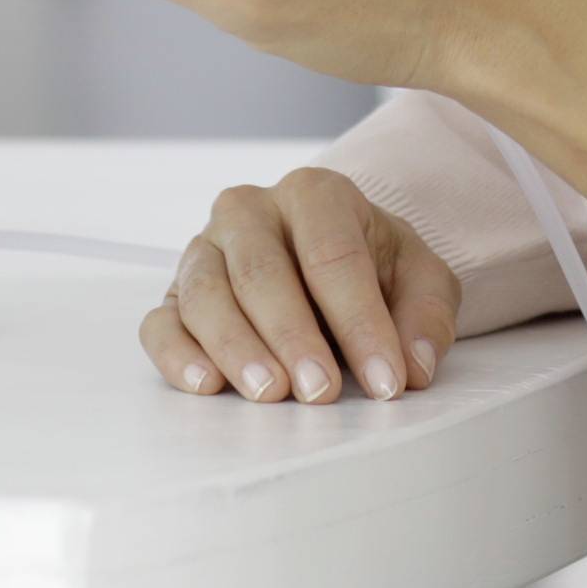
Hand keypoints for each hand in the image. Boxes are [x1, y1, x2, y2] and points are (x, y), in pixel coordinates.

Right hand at [141, 167, 459, 403]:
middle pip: (261, 269)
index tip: (387, 380)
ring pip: (205, 293)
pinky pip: (160, 322)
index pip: (333, 255)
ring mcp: (204, 250)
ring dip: (236, 346)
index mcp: (314, 195)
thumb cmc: (371, 269)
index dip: (361, 321)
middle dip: (292, 334)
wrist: (323, 262)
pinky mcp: (172, 295)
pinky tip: (206, 383)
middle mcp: (249, 211)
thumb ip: (426, 315)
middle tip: (321, 390)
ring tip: (269, 392)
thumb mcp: (418, 280)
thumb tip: (415, 365)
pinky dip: (177, 355)